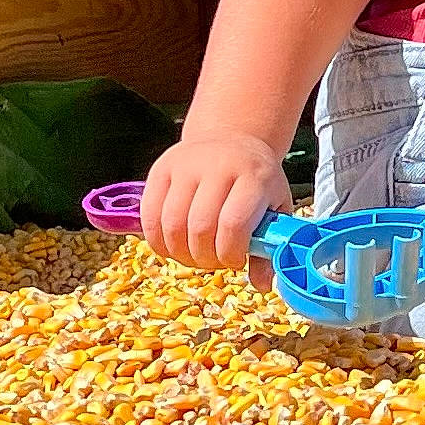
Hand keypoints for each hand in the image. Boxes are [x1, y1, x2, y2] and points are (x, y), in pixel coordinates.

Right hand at [140, 133, 292, 287]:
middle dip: (204, 258)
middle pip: (200, 227)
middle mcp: (219, 166)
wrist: (233, 139)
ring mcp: (187, 166)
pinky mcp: (161, 169)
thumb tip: (262, 285)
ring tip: (194, 256)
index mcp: (254, 176)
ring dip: (179, 253)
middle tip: (213, 262)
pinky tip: (172, 246)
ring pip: (172, 224)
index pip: (234, 224)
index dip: (230, 253)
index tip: (235, 261)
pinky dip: (157, 241)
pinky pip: (149, 215)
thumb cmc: (256, 181)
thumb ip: (270, 244)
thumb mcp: (275, 204)